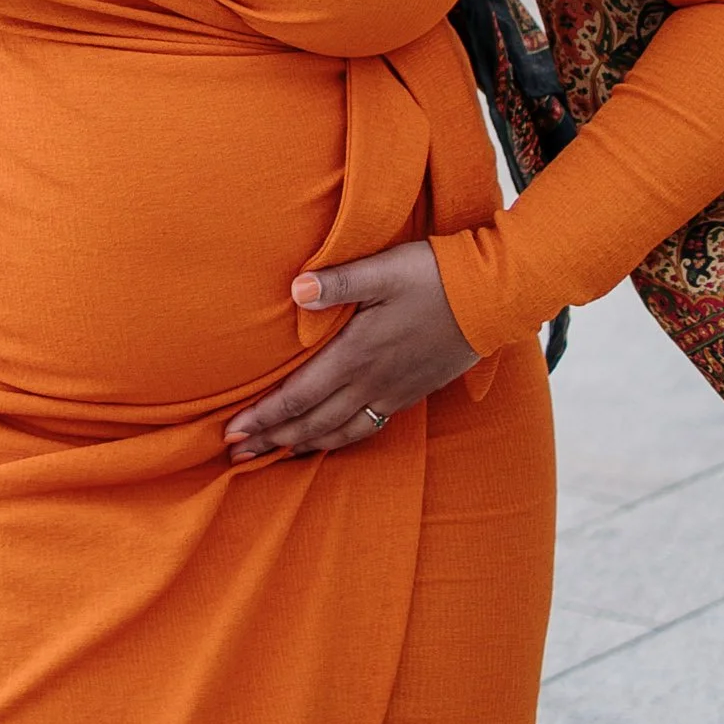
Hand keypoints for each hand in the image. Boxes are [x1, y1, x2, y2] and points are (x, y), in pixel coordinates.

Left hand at [222, 240, 477, 466]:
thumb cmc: (434, 277)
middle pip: (312, 421)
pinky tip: (327, 441)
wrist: (491, 299)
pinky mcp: (410, 392)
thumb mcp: (383, 269)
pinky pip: (366, 428)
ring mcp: (392, 391)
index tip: (231, 431)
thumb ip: (338, 281)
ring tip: (271, 454)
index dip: (264, 415)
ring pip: (338, 431)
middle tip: (236, 453)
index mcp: (357, 353)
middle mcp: (372, 381)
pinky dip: (338, 440)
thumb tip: (294, 289)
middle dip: (271, 438)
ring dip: (301, 443)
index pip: (299, 394)